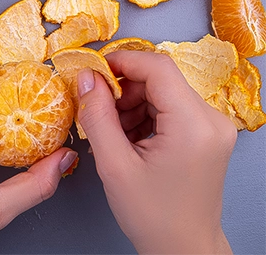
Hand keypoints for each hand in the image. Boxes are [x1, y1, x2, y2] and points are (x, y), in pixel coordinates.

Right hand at [76, 51, 234, 254]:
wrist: (182, 247)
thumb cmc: (152, 215)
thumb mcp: (114, 164)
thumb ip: (97, 115)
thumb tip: (86, 78)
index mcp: (194, 125)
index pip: (158, 68)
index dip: (122, 62)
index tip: (93, 71)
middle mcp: (211, 120)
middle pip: (160, 80)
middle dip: (123, 90)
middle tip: (97, 112)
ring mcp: (211, 126)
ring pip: (162, 93)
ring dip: (131, 104)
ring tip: (113, 134)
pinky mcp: (206, 134)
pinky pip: (170, 109)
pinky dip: (144, 116)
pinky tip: (128, 139)